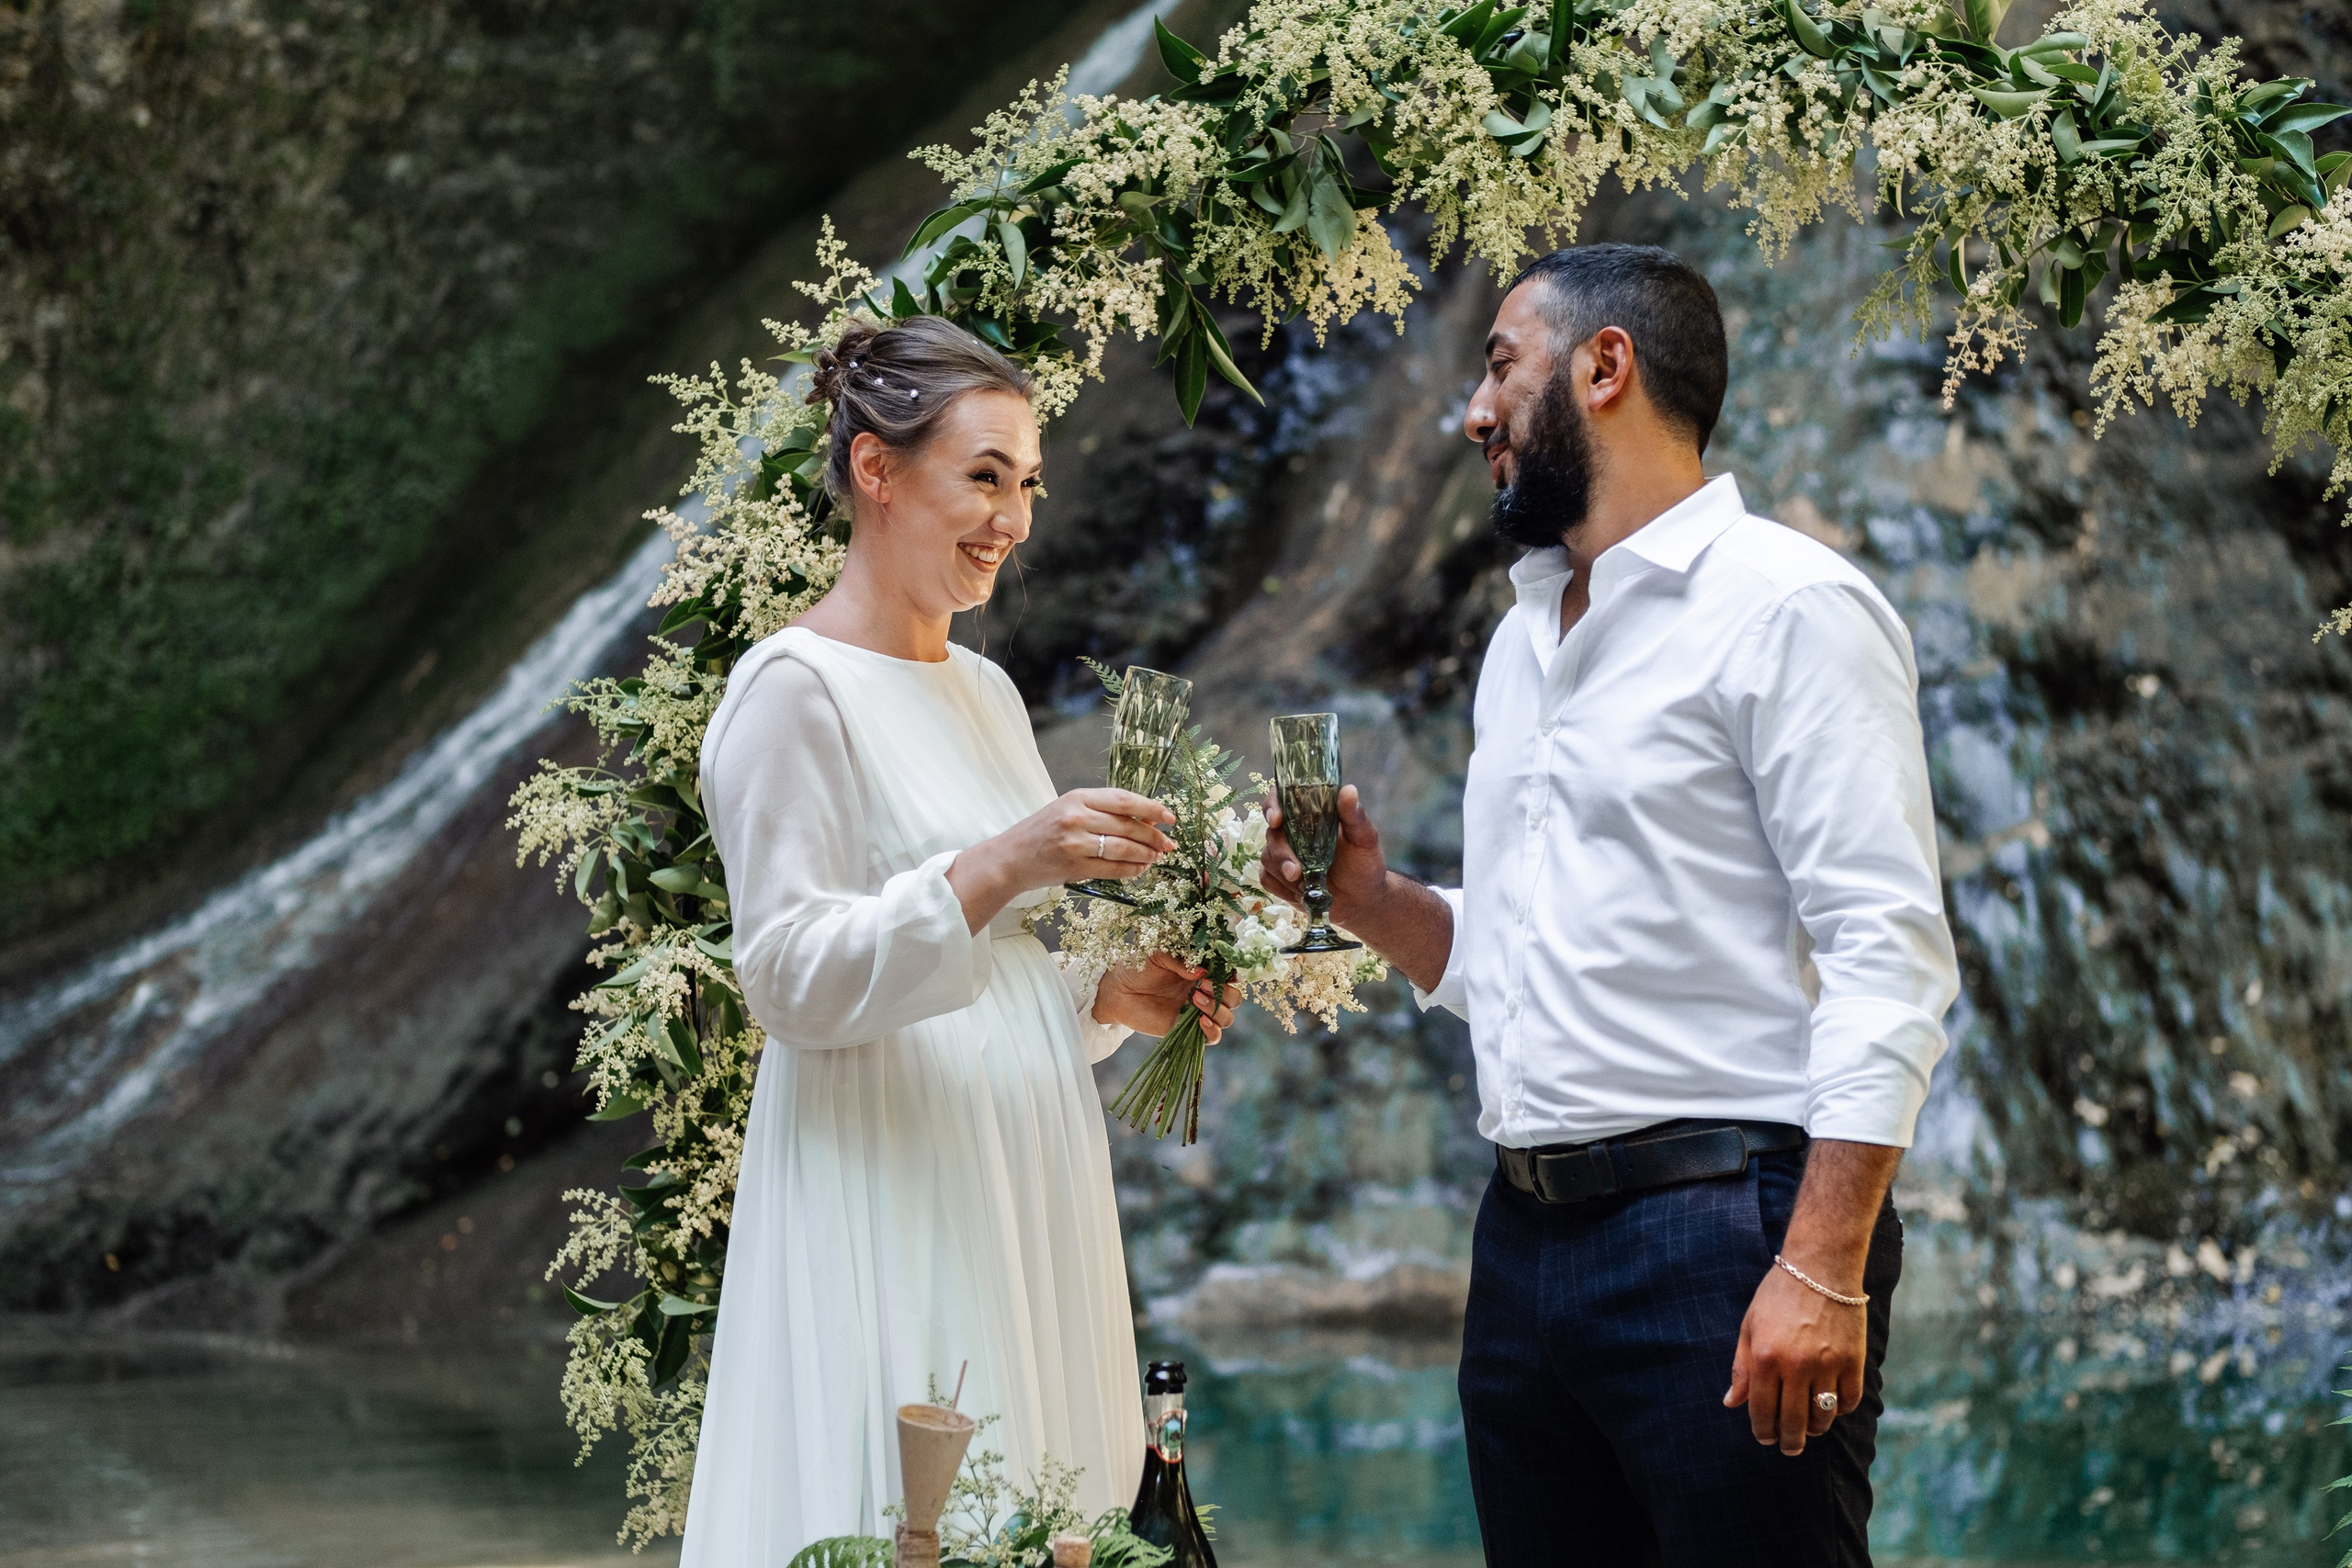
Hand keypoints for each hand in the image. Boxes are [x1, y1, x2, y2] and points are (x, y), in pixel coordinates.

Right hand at [947, 788, 1172, 931]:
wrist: (1009, 858)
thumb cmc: (1041, 832)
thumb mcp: (1067, 810)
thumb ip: (1100, 811)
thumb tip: (1143, 821)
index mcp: (1077, 797)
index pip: (1124, 799)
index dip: (1151, 808)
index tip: (1170, 817)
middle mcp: (1076, 816)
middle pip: (1127, 825)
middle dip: (1153, 836)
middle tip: (1168, 844)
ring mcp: (1074, 842)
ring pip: (1123, 848)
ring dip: (1145, 854)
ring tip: (1156, 858)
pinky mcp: (1073, 866)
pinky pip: (1112, 869)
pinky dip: (1131, 870)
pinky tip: (1140, 869)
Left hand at [1093, 953, 1239, 1039]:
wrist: (1117, 990)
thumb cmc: (1137, 966)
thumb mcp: (1159, 953)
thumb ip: (1182, 960)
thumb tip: (1203, 971)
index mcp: (1201, 970)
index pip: (1231, 974)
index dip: (1232, 974)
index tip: (1223, 971)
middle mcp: (1203, 991)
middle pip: (1234, 998)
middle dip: (1224, 993)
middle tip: (1200, 985)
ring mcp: (1197, 1012)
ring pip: (1227, 1017)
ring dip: (1217, 1009)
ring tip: (1194, 999)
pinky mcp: (1187, 1029)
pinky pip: (1212, 1037)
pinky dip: (1213, 1031)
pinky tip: (1200, 1021)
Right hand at [1260, 782, 1389, 927]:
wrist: (1361, 901)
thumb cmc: (1365, 865)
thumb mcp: (1364, 839)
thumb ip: (1355, 816)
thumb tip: (1349, 790)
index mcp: (1311, 815)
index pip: (1281, 798)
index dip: (1272, 806)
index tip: (1276, 819)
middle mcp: (1294, 832)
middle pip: (1271, 833)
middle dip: (1281, 853)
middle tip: (1296, 872)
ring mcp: (1285, 854)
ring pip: (1267, 857)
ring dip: (1283, 874)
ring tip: (1307, 886)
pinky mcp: (1280, 877)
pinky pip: (1267, 879)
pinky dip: (1282, 889)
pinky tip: (1300, 893)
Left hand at [1723, 1259, 1865, 1455]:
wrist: (1821, 1267)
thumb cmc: (1778, 1295)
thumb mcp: (1750, 1327)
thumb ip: (1741, 1368)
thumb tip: (1731, 1403)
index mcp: (1765, 1357)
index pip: (1763, 1411)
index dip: (1763, 1431)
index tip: (1765, 1439)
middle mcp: (1797, 1365)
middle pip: (1794, 1422)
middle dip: (1789, 1442)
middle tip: (1788, 1448)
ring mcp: (1828, 1365)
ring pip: (1823, 1417)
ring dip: (1814, 1429)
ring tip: (1809, 1429)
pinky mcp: (1853, 1361)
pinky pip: (1847, 1401)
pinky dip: (1839, 1410)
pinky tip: (1830, 1408)